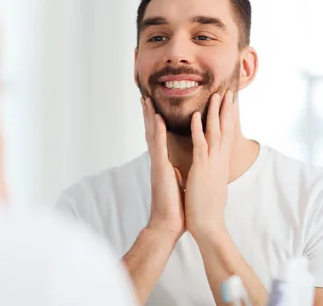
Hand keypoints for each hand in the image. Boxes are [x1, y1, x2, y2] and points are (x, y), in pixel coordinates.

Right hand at [142, 97, 184, 237]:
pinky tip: (157, 119)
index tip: (154, 108)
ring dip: (149, 116)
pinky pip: (159, 147)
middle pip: (151, 132)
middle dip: (148, 114)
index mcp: (163, 164)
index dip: (155, 122)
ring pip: (152, 135)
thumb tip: (177, 167)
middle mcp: (158, 161)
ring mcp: (157, 164)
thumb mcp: (177, 183)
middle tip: (145, 96)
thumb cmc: (175, 207)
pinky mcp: (160, 170)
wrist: (168, 225)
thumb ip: (175, 172)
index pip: (158, 139)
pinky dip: (157, 131)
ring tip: (147, 100)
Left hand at [184, 91, 236, 239]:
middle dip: (226, 110)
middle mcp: (219, 161)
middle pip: (225, 130)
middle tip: (228, 92)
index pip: (227, 136)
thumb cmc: (208, 208)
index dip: (228, 119)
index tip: (230, 105)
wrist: (208, 225)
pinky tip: (195, 115)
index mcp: (220, 164)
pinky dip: (198, 129)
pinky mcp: (201, 169)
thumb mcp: (214, 185)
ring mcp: (211, 164)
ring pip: (214, 132)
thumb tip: (215, 167)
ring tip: (215, 96)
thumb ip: (214, 172)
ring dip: (214, 113)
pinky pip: (200, 145)